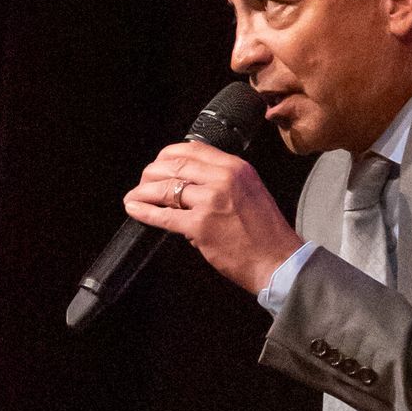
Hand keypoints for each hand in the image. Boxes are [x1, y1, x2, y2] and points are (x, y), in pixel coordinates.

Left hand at [123, 140, 300, 295]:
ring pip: (165, 188)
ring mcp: (211, 201)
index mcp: (235, 167)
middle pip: (174, 166)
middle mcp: (223, 178)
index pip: (192, 149)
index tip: (157, 163)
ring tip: (133, 197)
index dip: (167, 155)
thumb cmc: (265, 232)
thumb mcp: (250, 191)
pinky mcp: (200, 226)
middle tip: (142, 183)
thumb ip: (223, 181)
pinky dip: (145, 212)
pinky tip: (135, 210)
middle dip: (151, 174)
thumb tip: (189, 184)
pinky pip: (164, 215)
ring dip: (143, 192)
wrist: (279, 260)